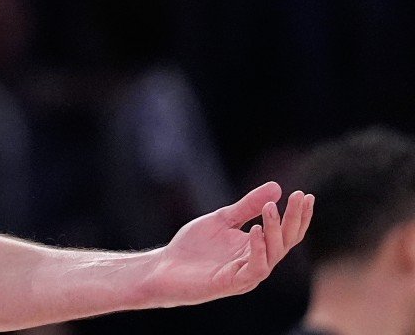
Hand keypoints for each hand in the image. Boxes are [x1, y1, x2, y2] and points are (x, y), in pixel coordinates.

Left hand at [144, 181, 313, 306]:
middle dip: (293, 219)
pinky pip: (255, 268)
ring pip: (273, 254)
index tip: (305, 195)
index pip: (286, 233)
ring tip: (270, 208)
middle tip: (298, 196)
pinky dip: (258, 249)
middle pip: (285, 242)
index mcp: (257, 248)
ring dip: (274, 230)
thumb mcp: (222, 219)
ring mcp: (247, 274)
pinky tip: (255, 230)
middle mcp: (257, 262)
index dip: (298, 216)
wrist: (165, 268)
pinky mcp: (233, 283)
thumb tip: (277, 187)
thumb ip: (247, 206)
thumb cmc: (194, 247)